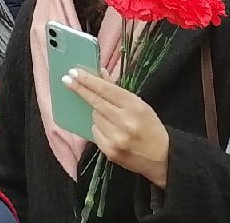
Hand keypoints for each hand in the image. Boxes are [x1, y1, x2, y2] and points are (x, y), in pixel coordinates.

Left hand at [62, 68, 170, 187]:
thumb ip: (118, 90)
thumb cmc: (150, 126)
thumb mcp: (139, 104)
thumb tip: (99, 73)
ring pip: (95, 117)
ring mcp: (117, 138)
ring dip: (96, 113)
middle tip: (66, 78)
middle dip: (80, 89)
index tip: (74, 72)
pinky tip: (109, 130)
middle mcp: (125, 122)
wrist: (163, 158)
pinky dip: (98, 128)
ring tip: (109, 117)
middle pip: (96, 102)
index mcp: (135, 106)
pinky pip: (95, 133)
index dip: (88, 80)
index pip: (106, 89)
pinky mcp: (110, 152)